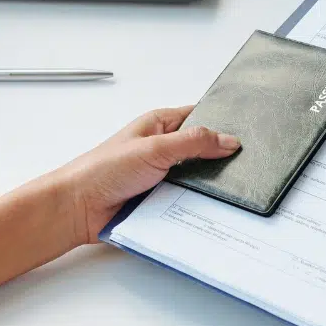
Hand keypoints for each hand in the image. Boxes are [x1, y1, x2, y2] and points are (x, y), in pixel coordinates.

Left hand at [55, 106, 239, 244]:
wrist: (78, 209)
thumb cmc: (103, 170)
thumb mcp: (154, 148)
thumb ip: (193, 143)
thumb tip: (228, 140)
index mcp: (159, 125)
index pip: (199, 117)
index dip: (221, 122)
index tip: (247, 129)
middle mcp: (162, 148)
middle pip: (203, 150)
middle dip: (219, 158)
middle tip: (245, 164)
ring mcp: (162, 176)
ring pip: (197, 178)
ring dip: (207, 185)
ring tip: (231, 189)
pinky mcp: (160, 201)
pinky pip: (187, 201)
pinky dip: (196, 204)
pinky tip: (211, 208)